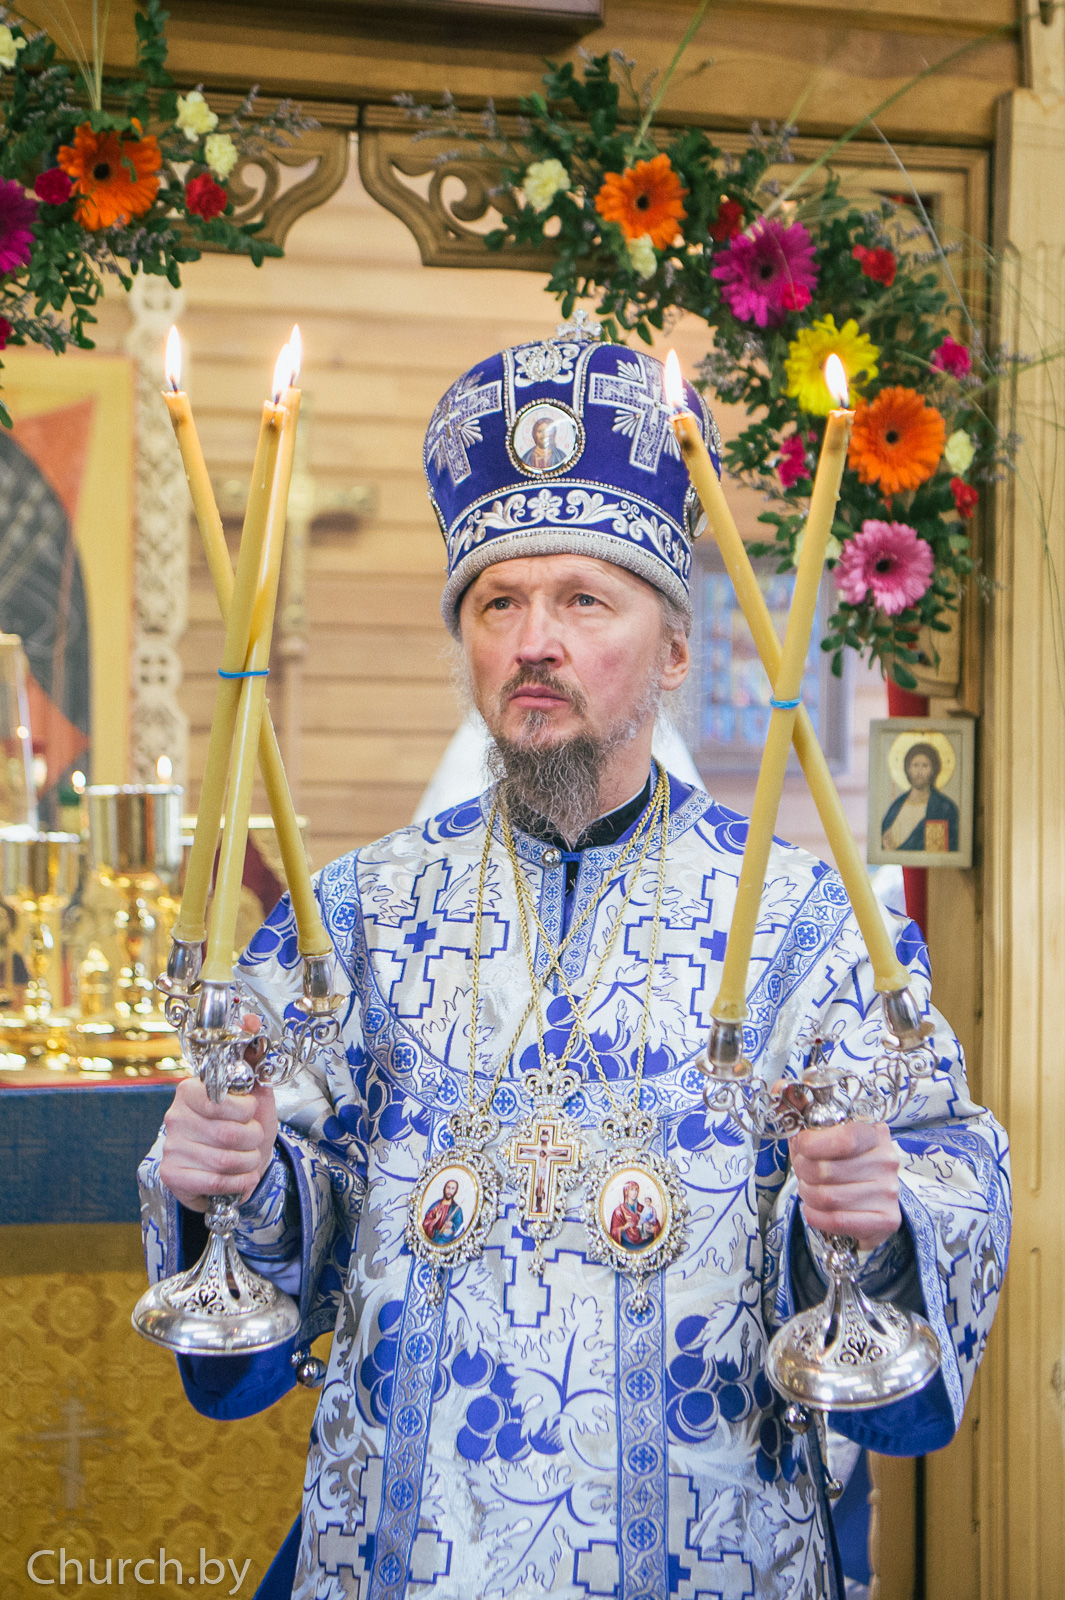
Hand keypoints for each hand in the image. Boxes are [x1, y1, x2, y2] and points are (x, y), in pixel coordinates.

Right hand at [160, 1017, 276, 1211]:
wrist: (236, 1166)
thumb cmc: (244, 1125)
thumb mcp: (254, 1091)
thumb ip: (252, 1057)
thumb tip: (251, 1020)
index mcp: (190, 1091)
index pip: (217, 1101)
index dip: (244, 1111)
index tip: (250, 1112)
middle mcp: (174, 1117)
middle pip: (227, 1134)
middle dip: (252, 1140)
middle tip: (253, 1139)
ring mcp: (170, 1146)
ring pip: (224, 1160)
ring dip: (248, 1163)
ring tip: (247, 1158)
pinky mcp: (171, 1175)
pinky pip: (215, 1183)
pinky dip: (238, 1183)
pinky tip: (239, 1178)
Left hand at [791, 1122, 900, 1250]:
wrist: (871, 1201)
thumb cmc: (846, 1165)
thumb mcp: (832, 1139)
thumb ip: (814, 1133)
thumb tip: (796, 1136)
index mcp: (874, 1135)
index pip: (845, 1139)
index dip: (813, 1144)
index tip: (800, 1146)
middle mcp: (886, 1161)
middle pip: (827, 1170)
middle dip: (803, 1171)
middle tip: (801, 1171)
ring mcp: (888, 1191)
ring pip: (828, 1197)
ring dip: (808, 1194)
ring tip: (808, 1190)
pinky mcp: (887, 1219)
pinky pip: (839, 1220)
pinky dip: (816, 1217)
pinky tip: (811, 1210)